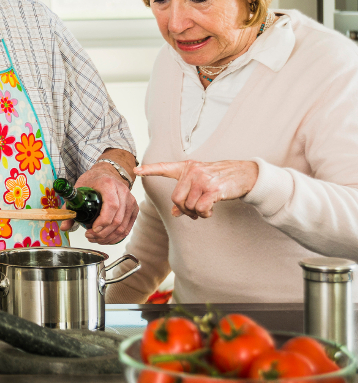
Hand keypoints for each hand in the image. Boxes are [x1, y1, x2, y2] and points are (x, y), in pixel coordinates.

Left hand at [61, 162, 137, 244]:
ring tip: (95, 238)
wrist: (107, 173)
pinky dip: (116, 236)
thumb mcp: (79, 188)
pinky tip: (106, 238)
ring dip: (108, 237)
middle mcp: (123, 192)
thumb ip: (70, 207)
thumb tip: (64, 227)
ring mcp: (130, 201)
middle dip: (102, 233)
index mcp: (108, 184)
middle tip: (90, 236)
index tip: (92, 229)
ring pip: (123, 226)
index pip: (111, 205)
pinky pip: (127, 227)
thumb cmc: (93, 180)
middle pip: (117, 219)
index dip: (103, 221)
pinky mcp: (134, 209)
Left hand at [135, 160, 257, 219]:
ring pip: (188, 205)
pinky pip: (201, 208)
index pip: (164, 167)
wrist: (245, 174)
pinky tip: (210, 211)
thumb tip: (175, 213)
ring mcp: (202, 179)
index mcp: (187, 167)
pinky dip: (205, 214)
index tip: (136, 169)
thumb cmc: (220, 179)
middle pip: (176, 198)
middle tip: (193, 213)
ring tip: (205, 210)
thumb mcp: (200, 182)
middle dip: (183, 210)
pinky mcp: (213, 189)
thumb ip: (186, 194)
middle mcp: (192, 171)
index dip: (149, 169)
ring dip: (196, 213)